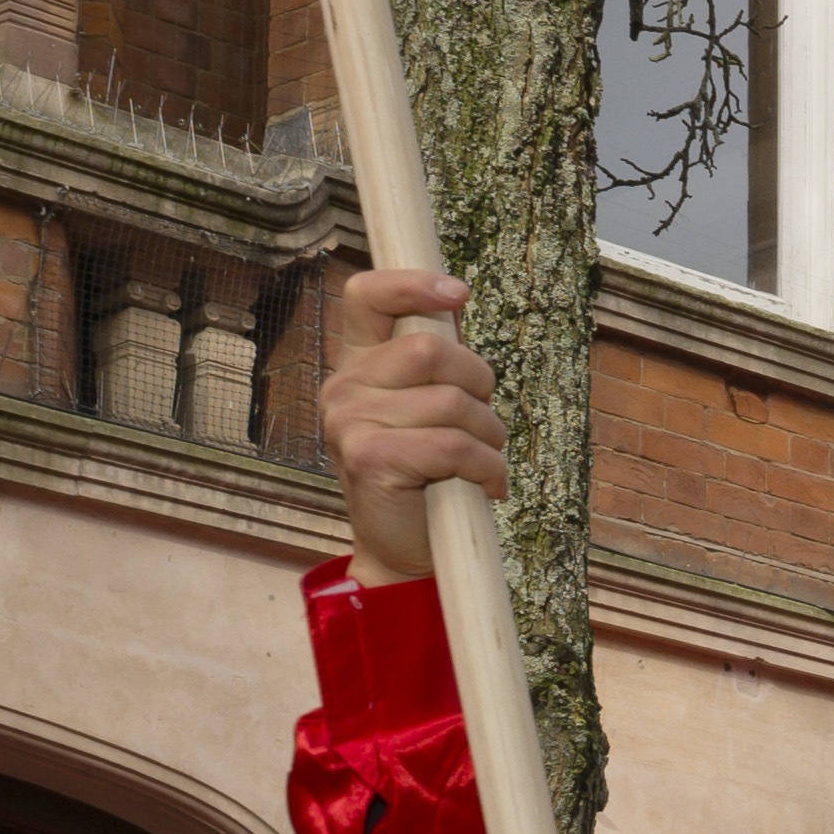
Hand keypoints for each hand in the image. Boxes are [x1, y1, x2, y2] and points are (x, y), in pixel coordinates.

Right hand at [319, 264, 507, 584]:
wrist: (403, 548)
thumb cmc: (427, 473)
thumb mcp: (430, 406)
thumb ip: (436, 359)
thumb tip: (455, 298)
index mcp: (356, 363)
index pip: (366, 296)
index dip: (412, 284)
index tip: (458, 293)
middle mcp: (343, 387)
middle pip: (431, 350)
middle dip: (479, 383)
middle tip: (483, 422)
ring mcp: (350, 423)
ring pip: (453, 403)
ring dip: (489, 435)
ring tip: (483, 459)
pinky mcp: (369, 460)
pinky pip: (454, 447)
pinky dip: (488, 467)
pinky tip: (487, 484)